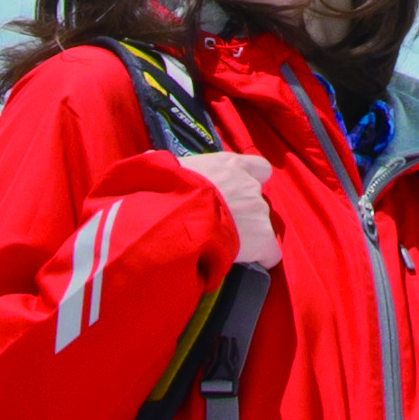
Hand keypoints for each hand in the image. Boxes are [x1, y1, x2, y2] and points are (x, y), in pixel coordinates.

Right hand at [175, 150, 284, 273]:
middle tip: (220, 225)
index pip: (258, 168)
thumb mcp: (167, 168)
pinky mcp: (262, 237)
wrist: (175, 215)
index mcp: (230, 164)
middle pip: (256, 201)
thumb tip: (148, 157)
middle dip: (244, 213)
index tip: (236, 194)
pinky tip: (240, 262)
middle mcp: (249, 185)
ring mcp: (258, 210)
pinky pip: (270, 253)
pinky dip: (259, 259)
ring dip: (247, 234)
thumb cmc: (166, 189)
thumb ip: (172, 167)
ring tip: (223, 246)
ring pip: (261, 226)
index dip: (251, 182)